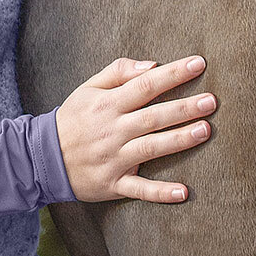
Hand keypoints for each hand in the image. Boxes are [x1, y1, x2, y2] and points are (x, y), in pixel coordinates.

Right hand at [54, 56, 214, 203]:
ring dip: (179, 140)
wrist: (42, 156)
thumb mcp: (88, 88)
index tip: (198, 63)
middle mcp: (112, 130)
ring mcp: (113, 158)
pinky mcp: (113, 183)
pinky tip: (183, 192)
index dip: (172, 74)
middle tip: (212, 101)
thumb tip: (153, 65)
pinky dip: (160, 192)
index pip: (145, 85)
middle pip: (153, 117)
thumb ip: (119, 72)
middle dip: (184, 108)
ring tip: (205, 130)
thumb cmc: (73, 119)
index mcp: (107, 104)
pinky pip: (139, 189)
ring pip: (150, 148)